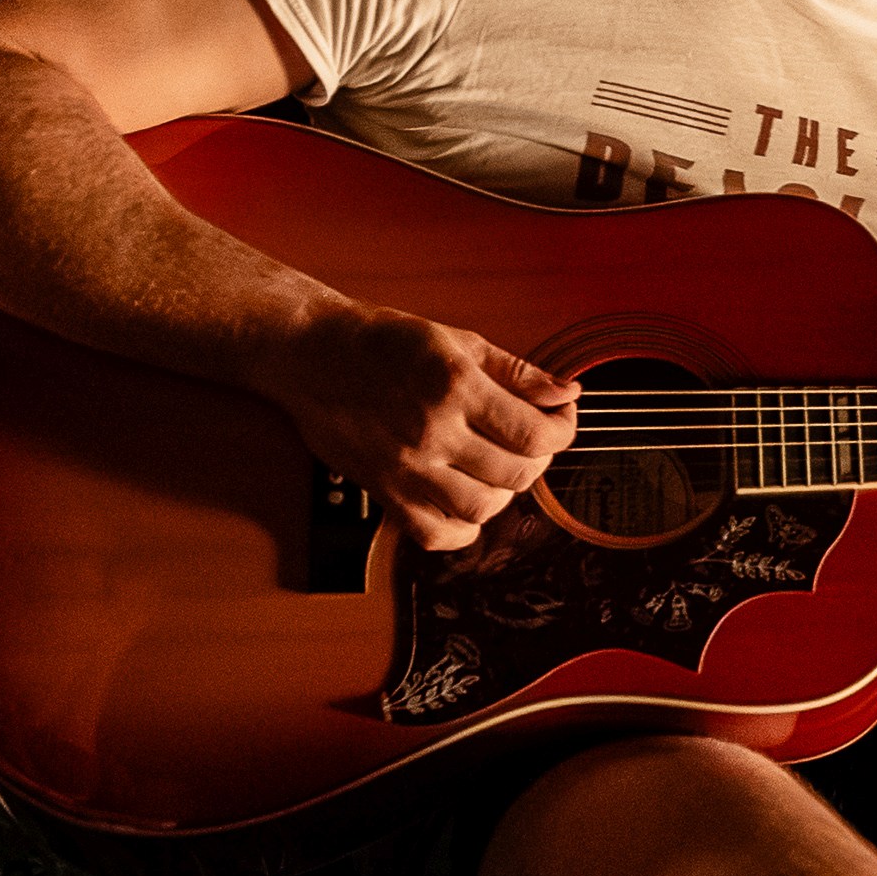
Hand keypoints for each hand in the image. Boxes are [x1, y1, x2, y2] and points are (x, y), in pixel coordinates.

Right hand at [255, 305, 578, 551]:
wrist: (310, 353)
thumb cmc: (381, 342)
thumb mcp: (457, 340)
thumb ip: (517, 371)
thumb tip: (566, 392)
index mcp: (455, 387)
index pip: (535, 433)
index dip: (563, 430)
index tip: (561, 418)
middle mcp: (432, 432)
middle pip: (517, 473)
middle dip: (538, 458)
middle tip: (530, 439)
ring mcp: (406, 468)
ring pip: (483, 508)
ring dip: (504, 492)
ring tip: (498, 467)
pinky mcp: (383, 490)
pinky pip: (435, 535)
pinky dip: (462, 528)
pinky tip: (466, 500)